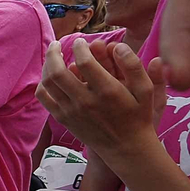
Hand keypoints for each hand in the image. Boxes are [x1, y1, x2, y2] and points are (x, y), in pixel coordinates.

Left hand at [37, 37, 167, 161]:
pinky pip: (44, 98)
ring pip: (48, 83)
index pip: (85, 62)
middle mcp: (86, 101)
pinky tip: (49, 75)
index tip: (81, 41)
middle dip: (55, 52)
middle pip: (58, 71)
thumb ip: (134, 66)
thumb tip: (117, 45)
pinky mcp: (63, 119)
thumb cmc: (138, 116)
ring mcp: (71, 111)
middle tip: (58, 43)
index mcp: (107, 92)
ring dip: (47, 65)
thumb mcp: (146, 91)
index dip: (80, 47)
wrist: (125, 148)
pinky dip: (43, 83)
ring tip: (52, 55)